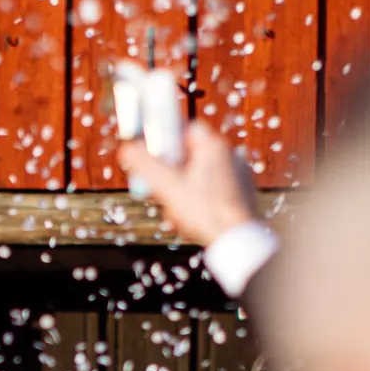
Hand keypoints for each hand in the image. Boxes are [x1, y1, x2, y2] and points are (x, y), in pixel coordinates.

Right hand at [118, 121, 258, 247]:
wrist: (238, 241)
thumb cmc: (205, 212)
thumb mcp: (167, 186)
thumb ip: (144, 164)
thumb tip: (126, 148)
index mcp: (213, 146)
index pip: (185, 129)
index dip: (166, 142)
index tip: (154, 157)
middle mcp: (230, 155)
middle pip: (190, 155)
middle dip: (172, 173)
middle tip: (161, 189)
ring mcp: (239, 175)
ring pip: (201, 175)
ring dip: (184, 190)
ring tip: (178, 210)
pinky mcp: (243, 194)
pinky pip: (214, 191)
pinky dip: (201, 201)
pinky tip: (194, 218)